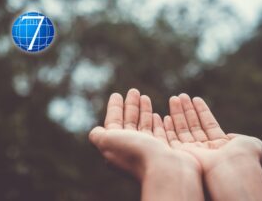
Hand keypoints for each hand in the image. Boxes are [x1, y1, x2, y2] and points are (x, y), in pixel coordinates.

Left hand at [89, 89, 203, 200]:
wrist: (164, 170)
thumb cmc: (136, 152)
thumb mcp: (108, 141)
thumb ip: (99, 135)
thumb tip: (96, 131)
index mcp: (117, 147)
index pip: (114, 123)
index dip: (114, 109)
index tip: (117, 94)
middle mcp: (132, 149)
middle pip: (130, 123)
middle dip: (131, 106)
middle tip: (134, 91)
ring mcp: (149, 150)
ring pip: (145, 126)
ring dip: (144, 111)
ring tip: (145, 97)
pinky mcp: (165, 150)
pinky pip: (160, 133)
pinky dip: (158, 123)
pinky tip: (159, 115)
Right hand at [163, 94, 261, 199]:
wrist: (232, 169)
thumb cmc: (243, 157)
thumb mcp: (250, 143)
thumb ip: (239, 137)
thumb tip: (230, 136)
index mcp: (220, 145)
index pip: (209, 125)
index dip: (202, 111)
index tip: (195, 99)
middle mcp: (206, 149)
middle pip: (194, 125)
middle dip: (187, 110)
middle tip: (181, 96)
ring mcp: (193, 152)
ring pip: (183, 130)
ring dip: (178, 114)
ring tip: (174, 98)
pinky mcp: (182, 155)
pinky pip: (172, 140)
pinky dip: (169, 128)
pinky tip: (166, 116)